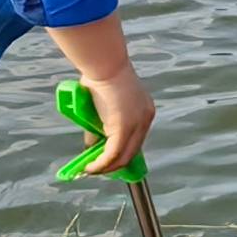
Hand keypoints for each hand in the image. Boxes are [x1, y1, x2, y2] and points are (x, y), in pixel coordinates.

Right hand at [49, 17, 154, 174]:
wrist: (104, 66)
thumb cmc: (101, 78)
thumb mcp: (103, 105)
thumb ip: (100, 125)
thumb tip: (92, 145)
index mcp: (144, 111)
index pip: (136, 139)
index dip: (122, 152)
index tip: (108, 160)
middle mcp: (145, 119)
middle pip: (133, 151)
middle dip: (114, 164)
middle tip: (97, 169)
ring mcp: (136, 125)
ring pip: (123, 156)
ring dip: (106, 167)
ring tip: (91, 170)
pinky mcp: (124, 129)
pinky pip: (113, 155)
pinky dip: (101, 165)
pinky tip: (90, 168)